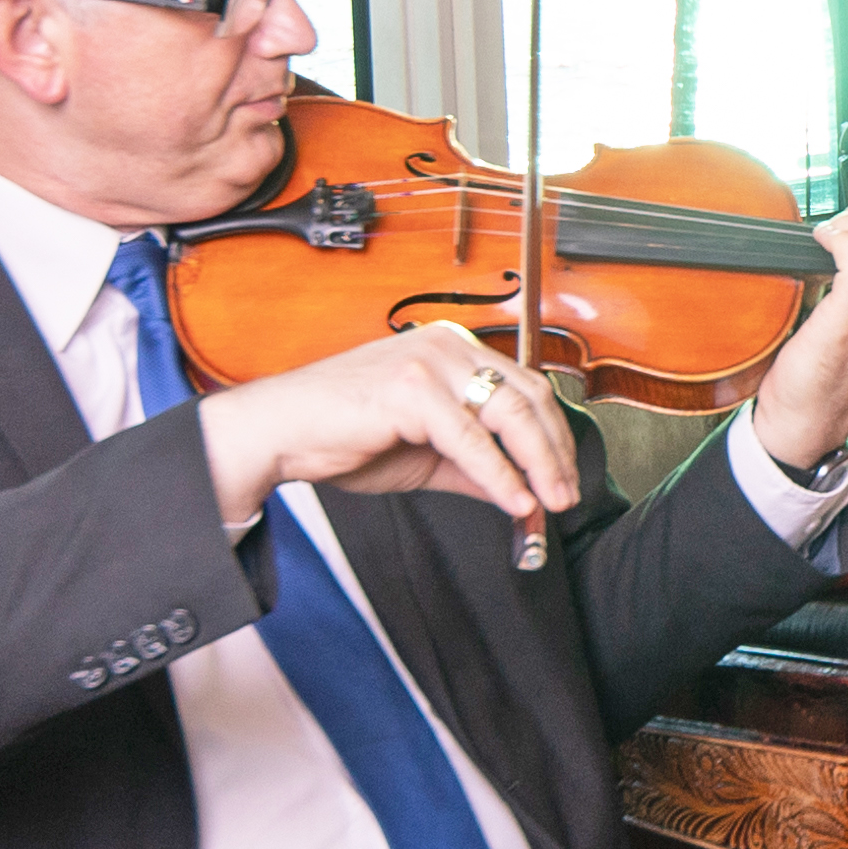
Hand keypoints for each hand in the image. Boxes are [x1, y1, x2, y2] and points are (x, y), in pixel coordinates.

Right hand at [193, 320, 582, 559]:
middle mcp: (447, 344)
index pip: (526, 387)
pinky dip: (500, 475)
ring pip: (508, 415)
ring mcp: (429, 361)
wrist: (279, 433)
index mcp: (453, 348)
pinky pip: (470, 440)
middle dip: (555, 454)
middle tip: (567, 496)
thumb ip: (477, 467)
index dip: (554, 436)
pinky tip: (515, 502)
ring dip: (538, 466)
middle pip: (528, 398)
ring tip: (550, 503)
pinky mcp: (410, 388)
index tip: (565, 477)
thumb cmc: (344, 435)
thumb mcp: (428, 455)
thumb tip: (525, 495)